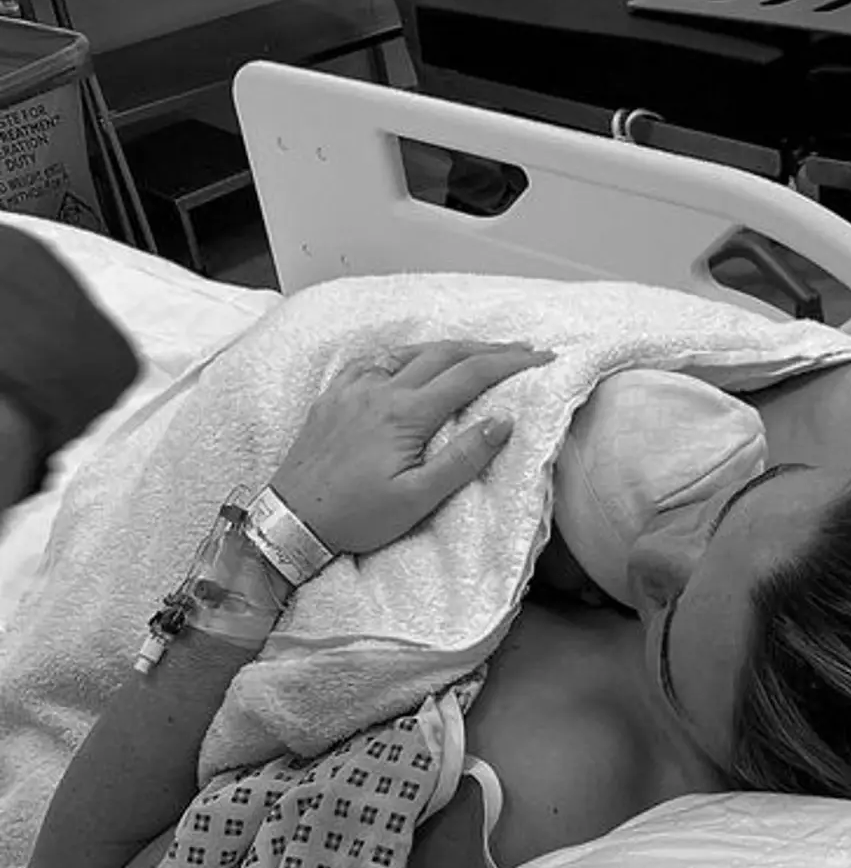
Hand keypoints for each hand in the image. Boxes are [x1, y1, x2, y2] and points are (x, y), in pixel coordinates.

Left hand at [268, 340, 549, 555]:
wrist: (290, 520)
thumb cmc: (356, 517)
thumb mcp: (417, 499)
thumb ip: (462, 458)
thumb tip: (502, 421)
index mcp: (404, 414)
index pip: (469, 375)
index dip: (510, 363)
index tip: (541, 357)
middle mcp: (379, 390)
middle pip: (444, 354)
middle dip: (488, 348)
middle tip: (523, 348)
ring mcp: (353, 389)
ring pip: (409, 351)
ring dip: (450, 347)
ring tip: (478, 350)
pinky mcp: (333, 397)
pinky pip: (373, 361)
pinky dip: (404, 354)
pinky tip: (412, 360)